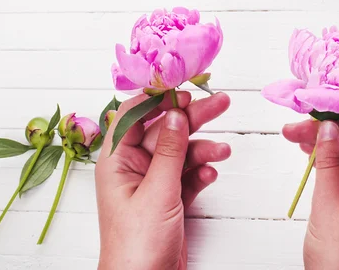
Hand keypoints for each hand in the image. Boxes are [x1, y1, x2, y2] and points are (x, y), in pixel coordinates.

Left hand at [95, 92, 230, 269]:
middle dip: (193, 118)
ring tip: (222, 151)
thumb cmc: (135, 246)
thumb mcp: (157, 191)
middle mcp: (134, 168)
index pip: (134, 115)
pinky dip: (201, 172)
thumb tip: (176, 116)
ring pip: (181, 153)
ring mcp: (153, 183)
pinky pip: (188, 175)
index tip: (184, 91)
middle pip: (165, 130)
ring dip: (202, 149)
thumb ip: (170, 151)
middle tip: (220, 103)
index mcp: (117, 161)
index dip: (158, 99)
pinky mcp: (169, 199)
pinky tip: (210, 174)